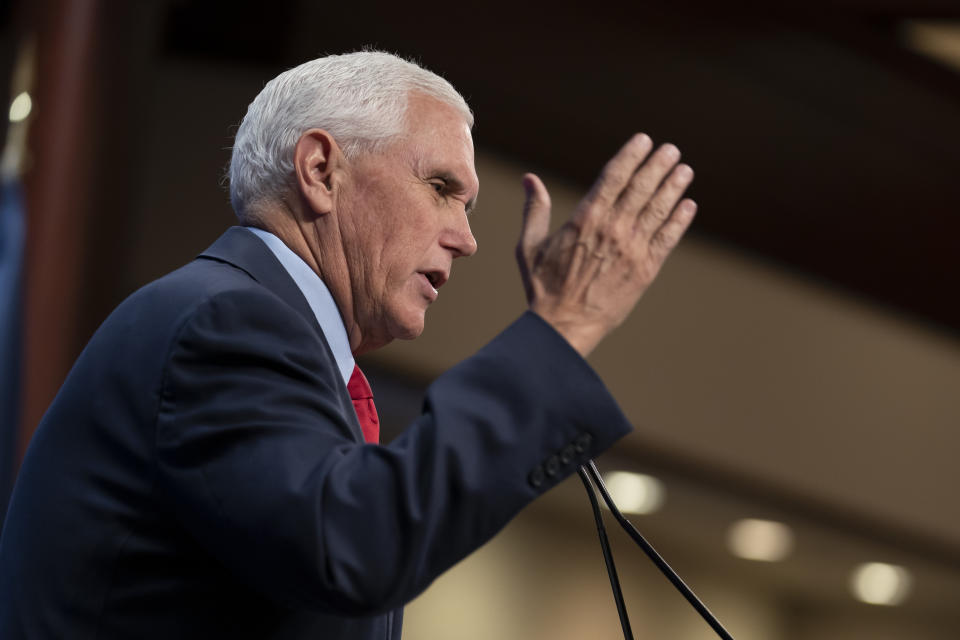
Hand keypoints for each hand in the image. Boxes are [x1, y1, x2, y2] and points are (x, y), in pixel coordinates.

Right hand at [516, 133, 695, 356]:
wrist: (564, 325)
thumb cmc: (543, 285)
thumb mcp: (529, 245)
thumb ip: (535, 209)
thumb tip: (529, 179)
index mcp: (585, 219)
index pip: (614, 177)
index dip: (631, 155)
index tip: (644, 140)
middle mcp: (613, 229)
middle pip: (641, 187)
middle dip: (658, 165)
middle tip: (671, 149)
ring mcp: (632, 249)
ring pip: (658, 210)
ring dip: (673, 187)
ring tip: (684, 170)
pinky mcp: (645, 270)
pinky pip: (667, 239)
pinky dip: (679, 221)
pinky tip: (688, 205)